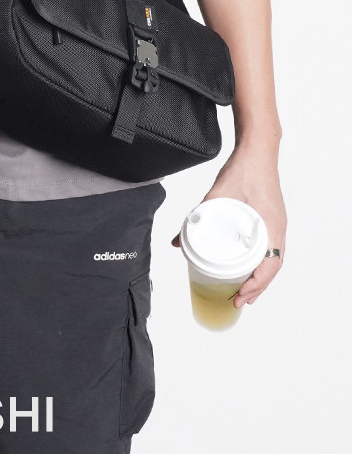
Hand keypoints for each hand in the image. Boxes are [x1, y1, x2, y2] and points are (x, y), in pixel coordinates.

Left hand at [171, 143, 285, 309]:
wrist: (257, 151)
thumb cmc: (243, 170)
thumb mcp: (216, 195)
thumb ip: (196, 217)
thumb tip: (177, 240)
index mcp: (270, 225)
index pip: (269, 265)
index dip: (256, 284)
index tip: (242, 296)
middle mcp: (277, 228)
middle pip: (272, 267)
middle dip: (257, 288)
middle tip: (238, 302)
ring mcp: (276, 224)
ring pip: (272, 259)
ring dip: (260, 278)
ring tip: (245, 293)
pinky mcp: (271, 219)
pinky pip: (270, 248)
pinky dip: (262, 263)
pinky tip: (250, 268)